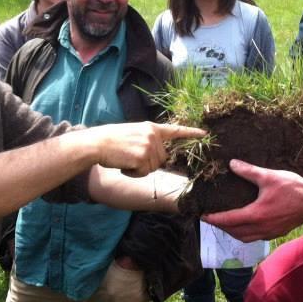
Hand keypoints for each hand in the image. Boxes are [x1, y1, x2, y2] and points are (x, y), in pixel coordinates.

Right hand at [89, 122, 205, 176]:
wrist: (97, 143)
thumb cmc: (111, 140)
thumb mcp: (133, 133)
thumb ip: (148, 140)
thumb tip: (158, 156)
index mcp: (151, 128)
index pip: (175, 130)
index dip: (191, 132)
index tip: (205, 134)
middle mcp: (153, 136)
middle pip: (162, 159)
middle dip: (148, 163)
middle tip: (130, 156)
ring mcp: (148, 146)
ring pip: (153, 168)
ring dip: (139, 169)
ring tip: (125, 159)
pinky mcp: (142, 158)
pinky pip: (143, 173)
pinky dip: (133, 173)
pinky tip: (123, 164)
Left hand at [202, 159, 302, 240]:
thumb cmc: (293, 187)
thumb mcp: (269, 176)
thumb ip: (249, 171)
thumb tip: (232, 164)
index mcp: (256, 215)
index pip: (228, 220)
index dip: (214, 219)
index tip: (202, 215)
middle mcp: (261, 228)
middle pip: (234, 232)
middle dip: (220, 226)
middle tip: (210, 218)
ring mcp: (269, 233)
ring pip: (244, 237)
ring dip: (232, 232)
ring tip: (224, 223)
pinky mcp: (276, 233)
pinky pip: (255, 238)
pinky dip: (244, 234)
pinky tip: (244, 225)